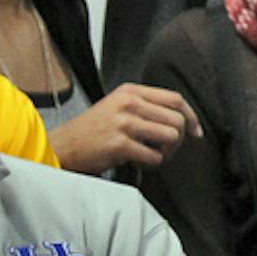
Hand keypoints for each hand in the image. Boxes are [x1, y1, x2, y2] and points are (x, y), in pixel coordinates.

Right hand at [48, 82, 201, 174]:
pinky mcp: (120, 144)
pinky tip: (139, 163)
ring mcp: (124, 123)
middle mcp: (129, 104)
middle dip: (179, 139)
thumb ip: (144, 107)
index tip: (195, 131)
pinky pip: (154, 156)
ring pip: (171, 137)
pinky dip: (152, 164)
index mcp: (130, 92)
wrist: (61, 146)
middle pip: (177, 119)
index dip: (191, 116)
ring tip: (153, 155)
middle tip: (167, 149)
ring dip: (167, 152)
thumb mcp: (116, 107)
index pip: (175, 99)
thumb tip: (182, 122)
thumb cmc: (90, 131)